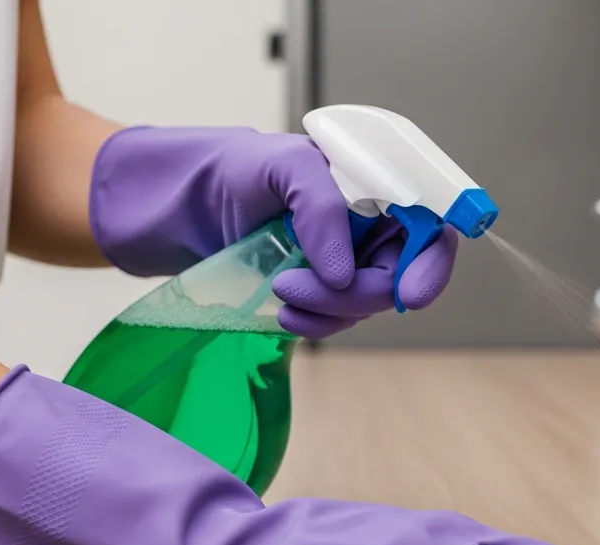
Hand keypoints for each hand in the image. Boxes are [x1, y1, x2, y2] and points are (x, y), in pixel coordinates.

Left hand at [89, 126, 455, 338]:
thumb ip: (322, 207)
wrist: (167, 209)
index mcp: (371, 182)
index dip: (432, 260)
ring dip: (329, 310)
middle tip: (304, 287)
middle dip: (361, 292)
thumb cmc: (221, 170)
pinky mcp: (317, 291)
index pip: (431, 221)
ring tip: (280, 292)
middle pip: (404, 274)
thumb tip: (343, 271)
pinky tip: (282, 311)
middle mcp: (367, 222)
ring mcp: (343, 259)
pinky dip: (314, 323)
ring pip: (369, 304)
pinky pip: (337, 321)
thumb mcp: (277, 166)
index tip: (410, 292)